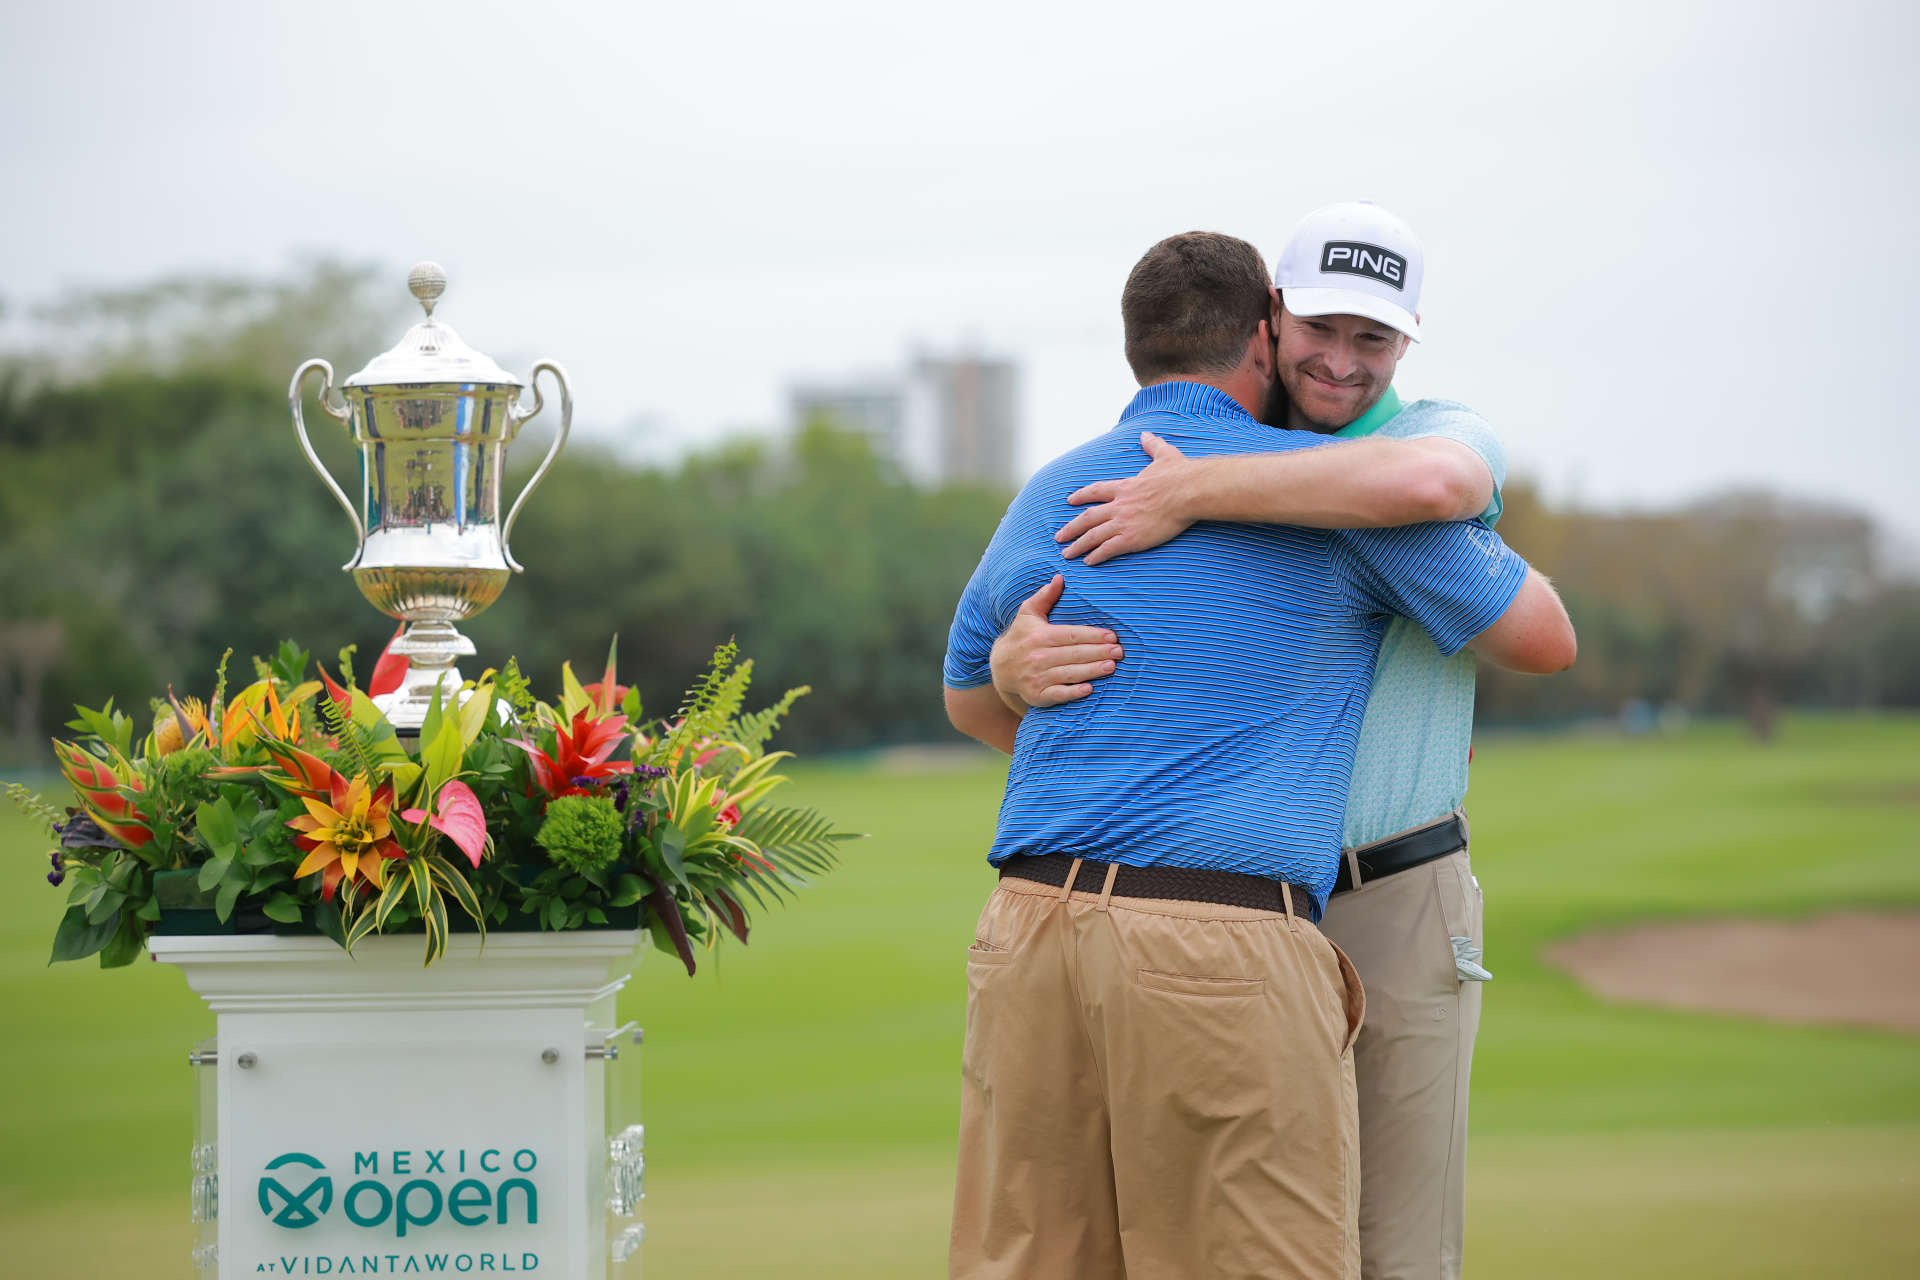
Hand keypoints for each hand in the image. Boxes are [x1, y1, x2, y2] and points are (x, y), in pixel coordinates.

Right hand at [989, 574, 1123, 707]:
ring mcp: (1037, 677)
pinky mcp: (1037, 695)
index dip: (1092, 635)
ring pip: (1069, 674)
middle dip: (1098, 652)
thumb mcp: (1028, 614)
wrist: (1000, 667)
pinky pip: (1057, 695)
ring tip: (1111, 667)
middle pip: (1073, 654)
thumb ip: (1045, 596)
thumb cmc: (1021, 637)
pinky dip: (1073, 693)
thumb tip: (1060, 578)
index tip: (1112, 636)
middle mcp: (1037, 657)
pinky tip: (1089, 689)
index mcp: (1039, 636)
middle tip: (1119, 651)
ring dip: (1091, 671)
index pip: (1070, 635)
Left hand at [1056, 431, 1194, 564]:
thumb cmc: (1180, 474)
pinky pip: (1108, 549)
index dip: (1081, 496)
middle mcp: (1119, 505)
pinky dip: (1096, 556)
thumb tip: (1146, 434)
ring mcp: (1123, 522)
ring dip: (1078, 546)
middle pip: (1087, 517)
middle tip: (1059, 537)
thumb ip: (1153, 445)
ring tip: (1067, 554)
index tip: (1069, 501)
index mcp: (1125, 487)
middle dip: (1071, 528)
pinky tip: (1088, 562)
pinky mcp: (1132, 538)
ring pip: (1093, 536)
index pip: (1096, 491)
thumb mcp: (1164, 455)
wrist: (1188, 491)